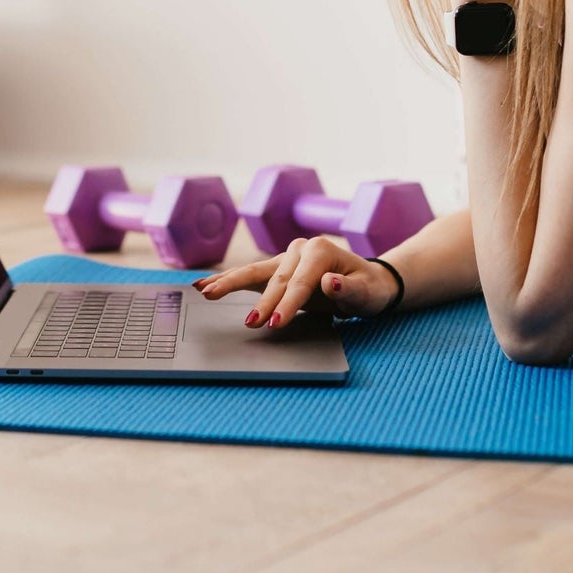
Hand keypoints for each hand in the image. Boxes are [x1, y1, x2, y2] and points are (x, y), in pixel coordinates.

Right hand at [190, 236, 399, 329]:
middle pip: (275, 279)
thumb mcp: (367, 292)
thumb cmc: (368, 288)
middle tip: (249, 323)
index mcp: (320, 250)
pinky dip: (227, 281)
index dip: (288, 303)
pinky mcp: (276, 269)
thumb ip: (350, 289)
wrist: (366, 281)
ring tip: (205, 292)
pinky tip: (204, 285)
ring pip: (253, 272)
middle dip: (261, 302)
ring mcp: (285, 257)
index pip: (300, 282)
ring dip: (229, 283)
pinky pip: (249, 276)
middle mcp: (299, 249)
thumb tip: (330, 281)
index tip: (277, 323)